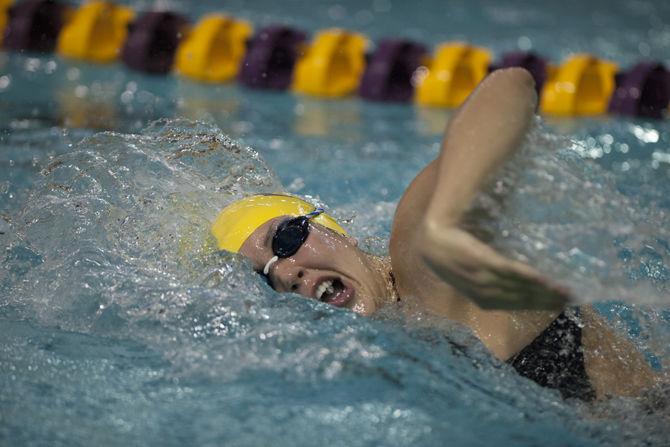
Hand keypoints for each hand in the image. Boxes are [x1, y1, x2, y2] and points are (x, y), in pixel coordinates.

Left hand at [418, 222, 570, 309]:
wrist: (434, 234)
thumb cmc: (455, 250)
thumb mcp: (475, 270)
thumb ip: (496, 277)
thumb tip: (523, 282)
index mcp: (480, 297)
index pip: (513, 305)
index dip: (537, 305)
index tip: (560, 305)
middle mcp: (481, 291)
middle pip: (518, 298)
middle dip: (545, 299)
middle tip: (571, 298)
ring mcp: (480, 276)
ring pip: (516, 287)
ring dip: (541, 290)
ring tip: (564, 290)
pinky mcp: (480, 260)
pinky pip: (508, 270)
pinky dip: (526, 276)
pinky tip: (544, 278)